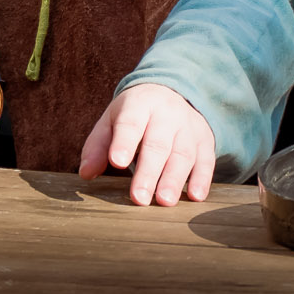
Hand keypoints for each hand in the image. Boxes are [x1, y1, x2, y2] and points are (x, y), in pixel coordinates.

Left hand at [78, 83, 215, 206]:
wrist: (170, 92)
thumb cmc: (135, 115)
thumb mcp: (112, 120)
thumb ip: (98, 145)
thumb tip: (87, 173)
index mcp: (139, 105)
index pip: (131, 123)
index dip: (124, 142)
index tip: (117, 162)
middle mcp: (167, 114)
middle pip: (158, 144)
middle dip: (149, 172)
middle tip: (139, 198)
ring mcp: (188, 126)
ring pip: (183, 153)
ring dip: (174, 179)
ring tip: (164, 201)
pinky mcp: (205, 139)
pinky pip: (206, 159)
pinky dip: (203, 178)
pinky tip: (196, 196)